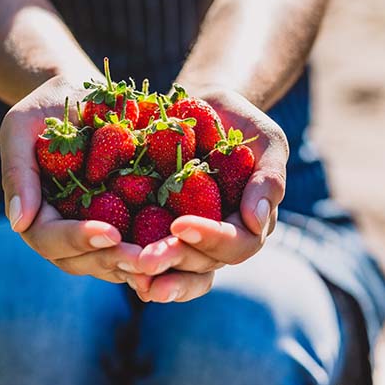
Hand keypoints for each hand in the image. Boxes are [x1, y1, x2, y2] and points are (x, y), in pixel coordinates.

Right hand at [0, 75, 151, 288]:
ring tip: (167, 259)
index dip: (78, 239)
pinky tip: (183, 249)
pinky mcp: (126, 224)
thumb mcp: (22, 127)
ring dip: (138, 265)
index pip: (49, 239)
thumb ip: (18, 172)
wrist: (85, 96)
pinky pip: (140, 246)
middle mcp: (65, 232)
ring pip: (112, 263)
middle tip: (145, 258)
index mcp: (36, 214)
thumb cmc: (49, 107)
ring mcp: (96, 232)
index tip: (109, 232)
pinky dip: (157, 250)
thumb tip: (18, 222)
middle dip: (114, 260)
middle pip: (83, 261)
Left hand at [132, 87, 288, 301]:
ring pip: (176, 271)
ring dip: (154, 276)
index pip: (237, 244)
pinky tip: (115, 267)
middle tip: (145, 260)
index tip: (181, 225)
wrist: (200, 108)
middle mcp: (217, 240)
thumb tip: (256, 222)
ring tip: (128, 272)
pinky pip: (148, 258)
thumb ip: (269, 178)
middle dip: (174, 261)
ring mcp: (186, 240)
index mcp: (247, 224)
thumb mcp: (265, 141)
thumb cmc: (239, 124)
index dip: (211, 239)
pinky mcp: (156, 231)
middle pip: (202, 264)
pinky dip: (133, 266)